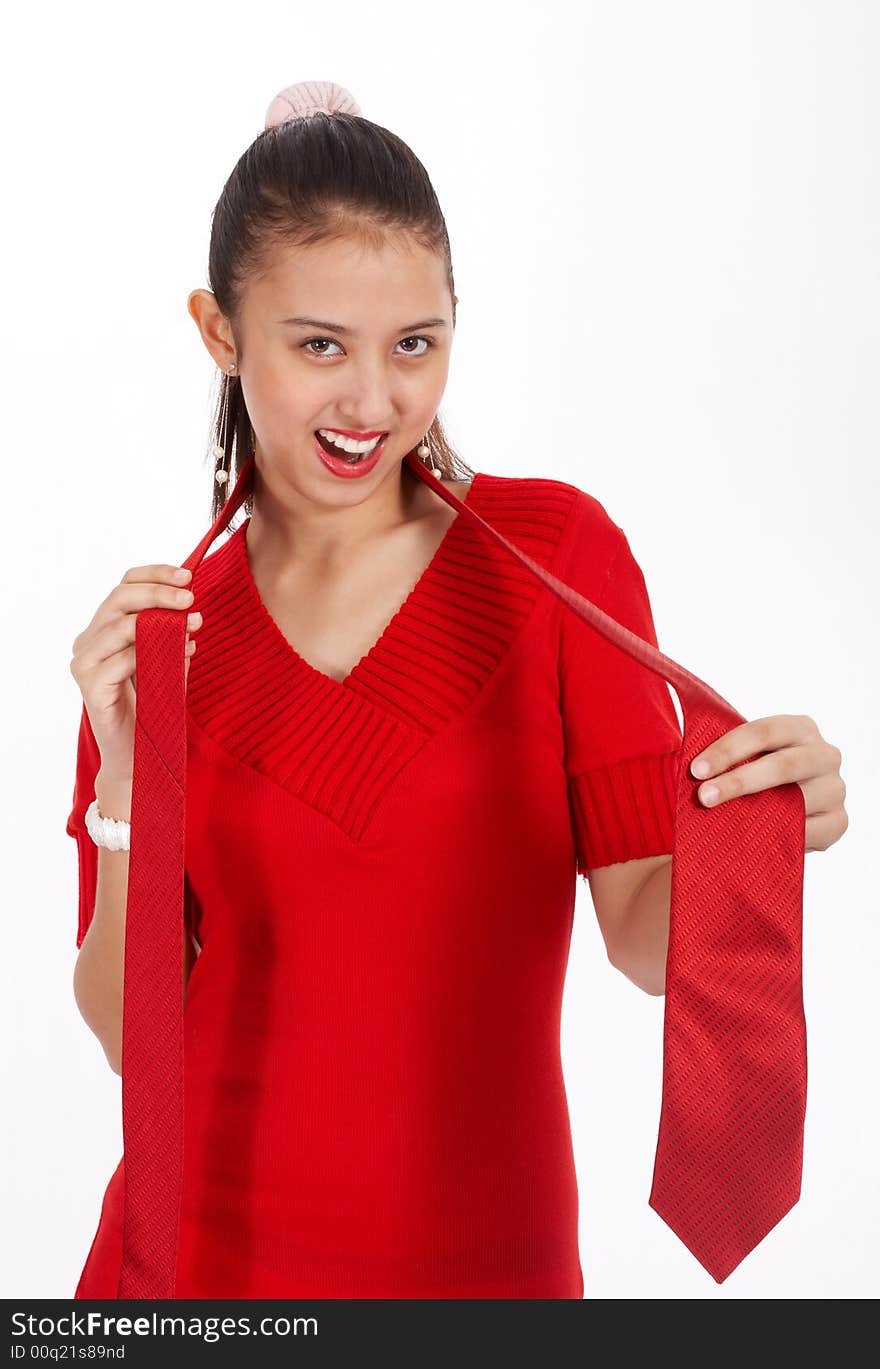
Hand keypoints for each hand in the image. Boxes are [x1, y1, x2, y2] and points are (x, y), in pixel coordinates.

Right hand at [69, 563, 202, 777]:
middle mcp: (88, 641)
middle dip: (158, 592)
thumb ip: (171, 634)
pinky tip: (182, 653)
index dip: (154, 575)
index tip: (187, 576)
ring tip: (193, 624)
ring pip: (120, 626)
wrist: (141, 754)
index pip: (124, 586)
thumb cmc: (154, 705)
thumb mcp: (167, 661)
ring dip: (161, 621)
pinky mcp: (91, 687)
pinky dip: (154, 653)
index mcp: (103, 629)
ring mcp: (85, 664)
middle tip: (190, 597)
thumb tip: (188, 610)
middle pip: (119, 599)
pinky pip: (123, 660)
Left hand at [689, 714, 847, 853]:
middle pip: (782, 765)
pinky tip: (754, 837)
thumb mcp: (747, 756)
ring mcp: (835, 788)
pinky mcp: (839, 821)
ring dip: (756, 811)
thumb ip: (727, 753)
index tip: (696, 770)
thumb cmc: (755, 775)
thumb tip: (685, 759)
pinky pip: (811, 831)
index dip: (728, 750)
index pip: (763, 732)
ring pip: (798, 800)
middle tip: (704, 796)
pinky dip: (782, 834)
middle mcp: (825, 754)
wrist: (784, 810)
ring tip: (721, 820)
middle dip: (739, 781)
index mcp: (800, 728)